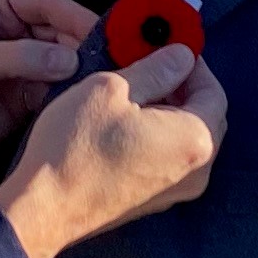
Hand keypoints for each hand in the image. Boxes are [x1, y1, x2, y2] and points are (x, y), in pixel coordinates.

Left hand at [0, 0, 96, 216]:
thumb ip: (21, 57)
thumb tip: (71, 58)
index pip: (45, 2)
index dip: (75, 16)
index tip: (103, 34)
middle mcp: (12, 26)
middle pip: (62, 29)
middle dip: (85, 45)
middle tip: (113, 63)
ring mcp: (24, 60)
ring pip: (66, 58)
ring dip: (84, 70)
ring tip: (107, 82)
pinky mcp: (29, 92)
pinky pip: (60, 86)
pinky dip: (74, 92)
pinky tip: (90, 98)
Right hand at [0, 43, 223, 257]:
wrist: (44, 209)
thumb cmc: (76, 148)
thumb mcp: (112, 88)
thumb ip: (156, 69)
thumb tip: (181, 56)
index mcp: (196, 140)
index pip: (213, 90)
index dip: (192, 64)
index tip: (167, 47)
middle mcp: (197, 171)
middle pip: (204, 115)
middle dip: (181, 86)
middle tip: (149, 65)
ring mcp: (176, 191)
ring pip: (185, 138)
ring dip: (167, 110)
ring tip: (130, 93)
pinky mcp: (154, 201)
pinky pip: (168, 158)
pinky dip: (156, 135)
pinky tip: (123, 123)